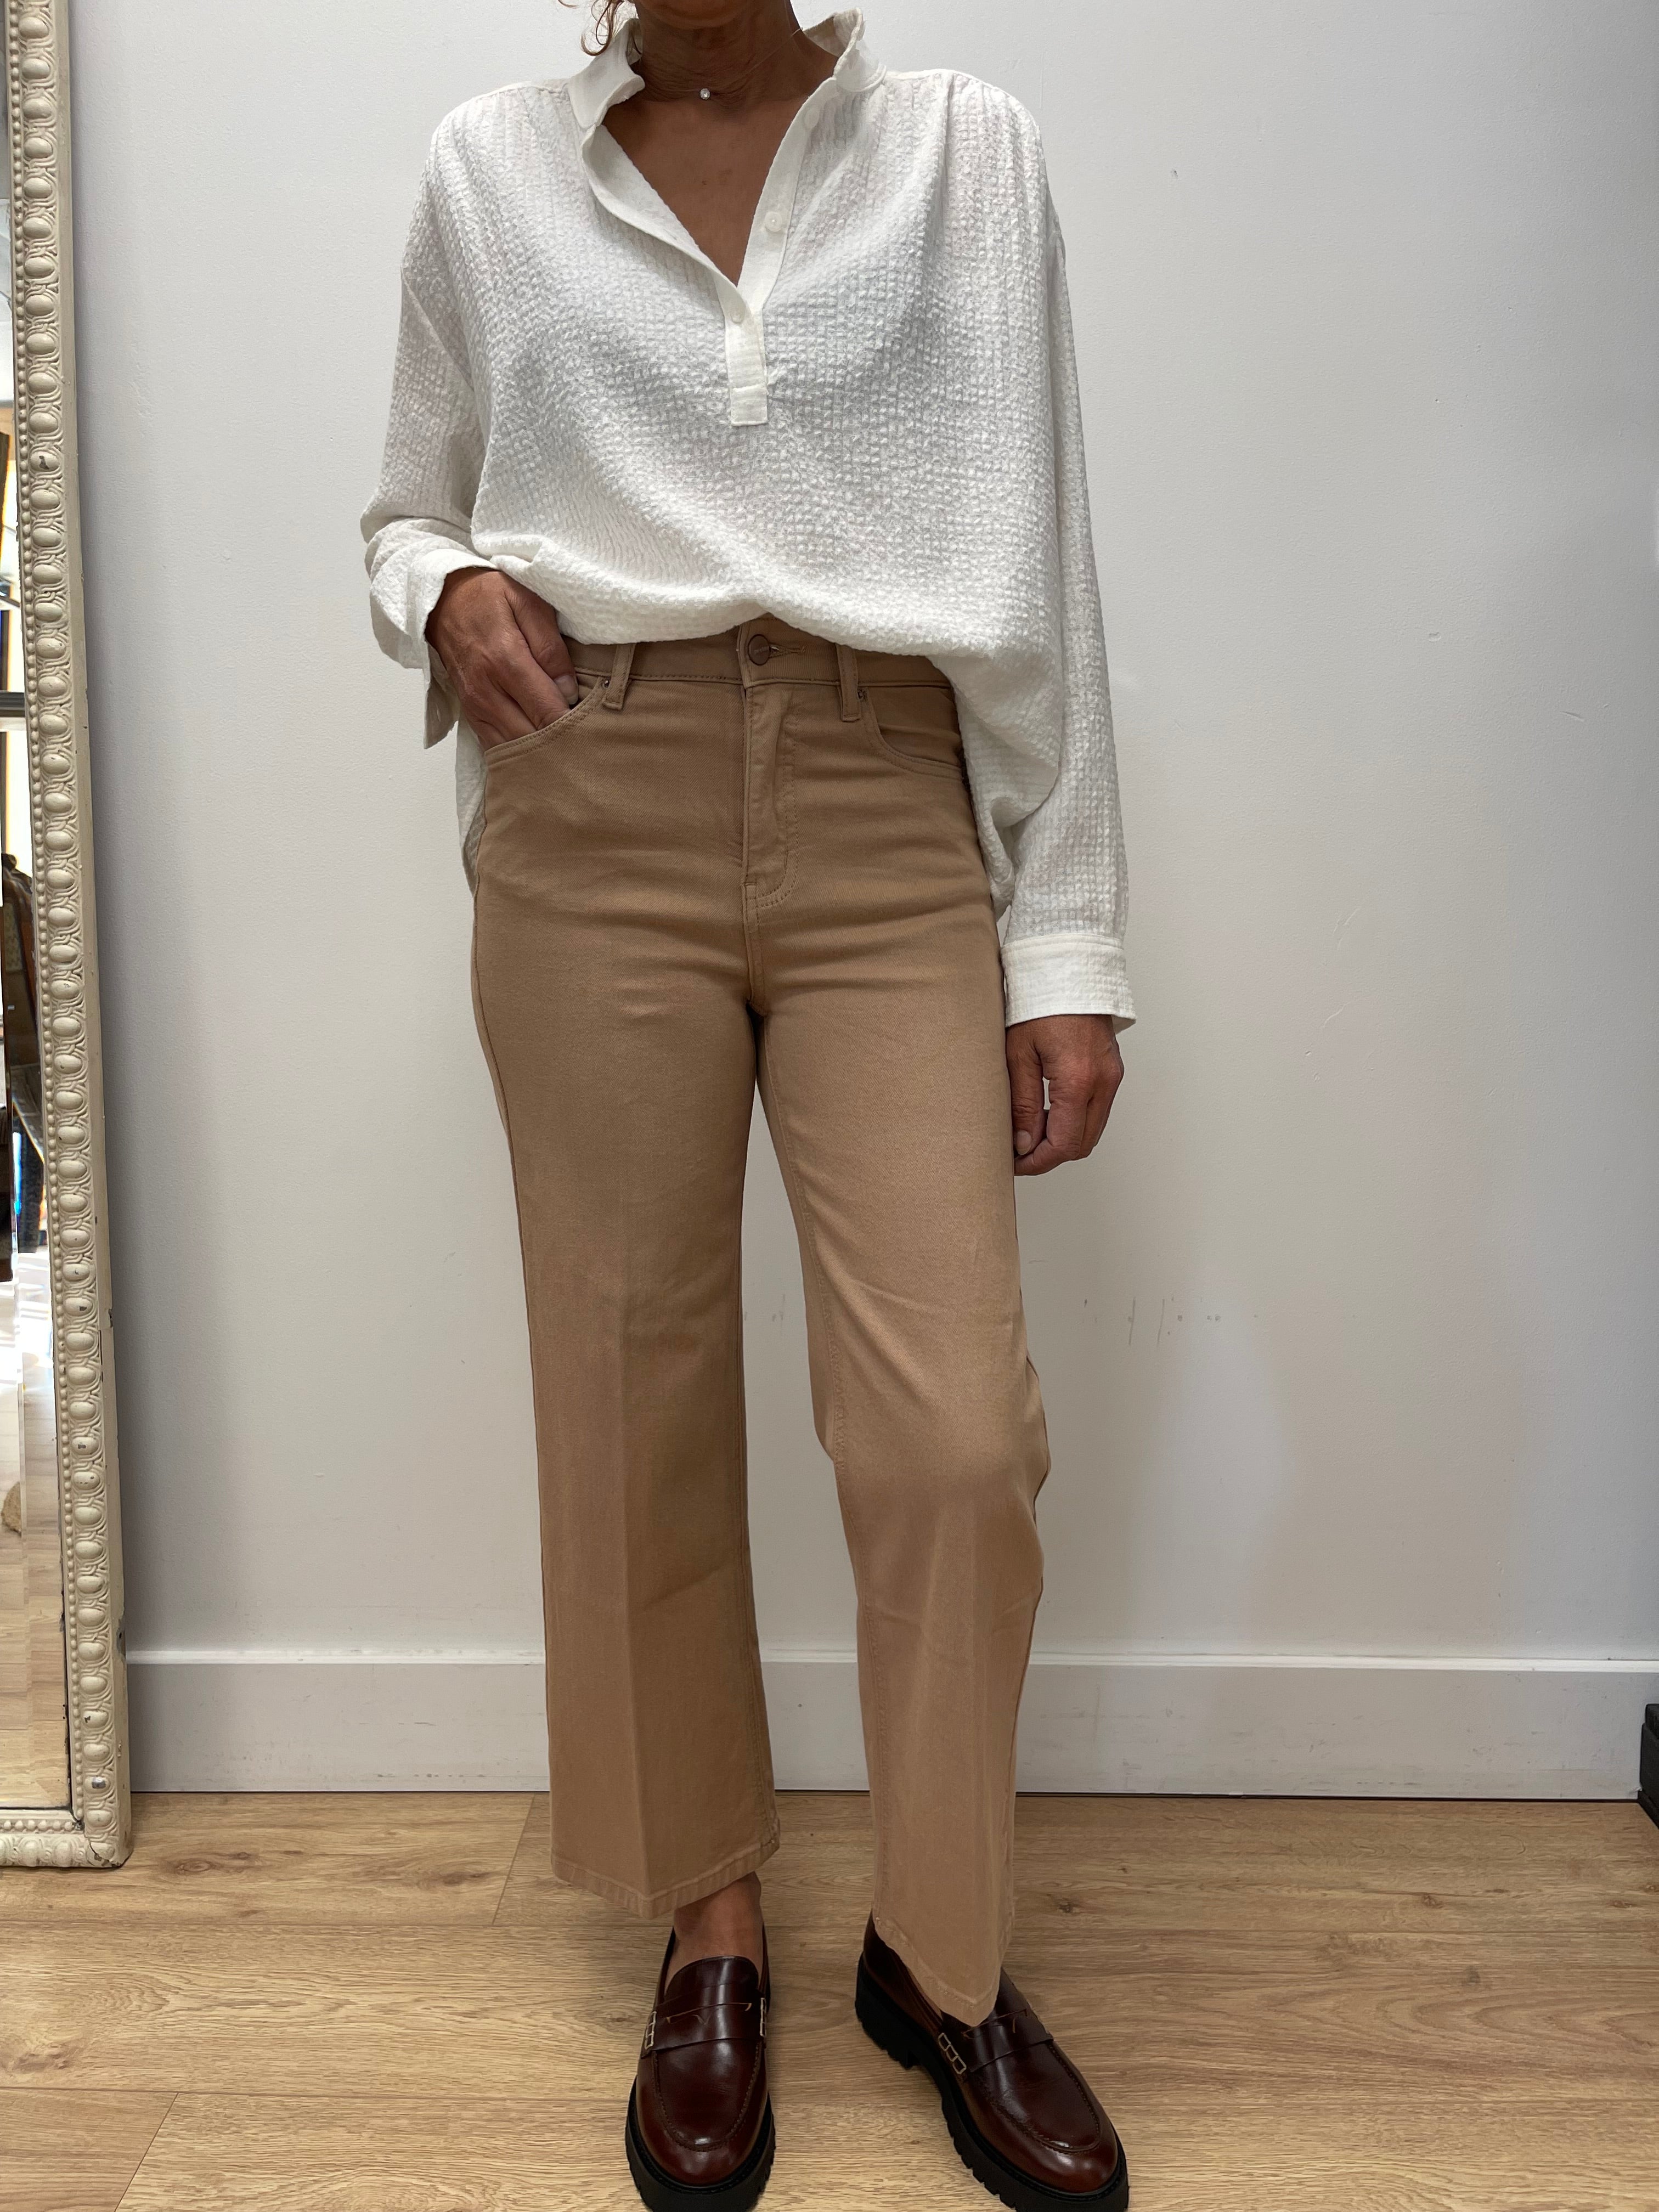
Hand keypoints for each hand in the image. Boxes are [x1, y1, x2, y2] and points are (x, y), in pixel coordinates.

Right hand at [426, 567, 580, 749]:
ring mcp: (475, 706)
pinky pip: (497, 747)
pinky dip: (519, 751)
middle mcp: (486, 690)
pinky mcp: (471, 715)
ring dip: (541, 751)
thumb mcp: (528, 602)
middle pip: (532, 738)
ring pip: (514, 749)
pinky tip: (539, 745)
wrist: (444, 602)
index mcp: (505, 660)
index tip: (593, 721)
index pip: (548, 711)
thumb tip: (568, 690)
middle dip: (561, 741)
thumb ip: (551, 647)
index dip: (574, 723)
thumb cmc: (491, 597)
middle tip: (584, 735)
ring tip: (565, 742)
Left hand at [1006, 1014, 1123, 1175]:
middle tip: (1019, 1153)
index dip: (1038, 1162)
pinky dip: (1074, 1121)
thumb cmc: (1039, 1002)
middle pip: (1082, 1144)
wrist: (1069, 967)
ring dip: (1063, 1139)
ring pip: (1091, 1130)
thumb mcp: (1018, 1054)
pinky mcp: (1112, 1070)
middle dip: (1050, 1155)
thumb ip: (1022, 1104)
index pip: (1064, 1144)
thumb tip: (1024, 1144)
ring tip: (1030, 1134)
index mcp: (1078, 1079)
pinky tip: (1048, 1114)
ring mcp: (1112, 1076)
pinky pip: (1096, 1110)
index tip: (1015, 1163)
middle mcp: (1103, 1082)